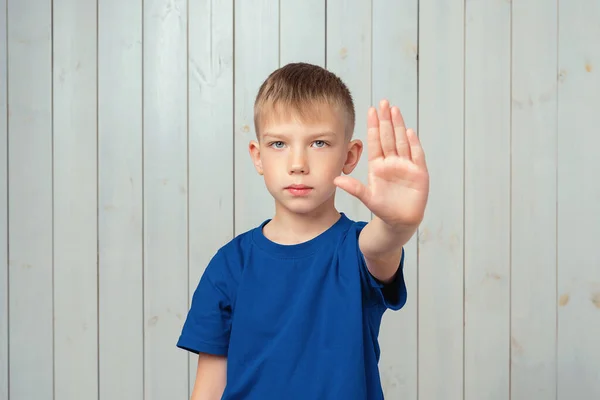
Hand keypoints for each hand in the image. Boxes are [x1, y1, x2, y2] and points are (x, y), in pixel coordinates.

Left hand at [334, 100, 428, 228]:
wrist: (399, 221)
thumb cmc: (383, 209)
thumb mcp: (367, 198)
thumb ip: (354, 188)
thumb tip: (335, 179)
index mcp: (378, 165)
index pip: (375, 141)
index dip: (374, 126)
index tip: (371, 110)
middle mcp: (392, 162)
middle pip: (389, 136)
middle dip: (386, 119)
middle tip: (384, 102)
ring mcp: (406, 166)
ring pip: (402, 141)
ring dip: (399, 126)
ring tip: (395, 110)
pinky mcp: (419, 173)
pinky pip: (416, 156)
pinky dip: (413, 144)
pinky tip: (409, 132)